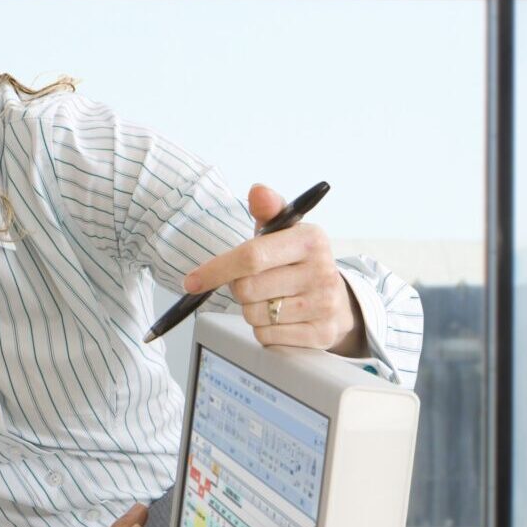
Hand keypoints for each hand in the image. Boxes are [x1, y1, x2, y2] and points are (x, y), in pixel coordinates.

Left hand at [182, 184, 364, 354]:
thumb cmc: (297, 261)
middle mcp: (322, 271)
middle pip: (246, 289)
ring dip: (251, 310)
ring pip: (253, 315)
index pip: (252, 256)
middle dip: (239, 288)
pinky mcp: (320, 334)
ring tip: (271, 298)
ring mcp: (323, 305)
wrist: (335, 297)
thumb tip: (258, 190)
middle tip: (254, 282)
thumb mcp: (284, 232)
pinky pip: (267, 336)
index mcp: (311, 240)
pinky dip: (264, 329)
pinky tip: (280, 318)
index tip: (191, 281)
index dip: (216, 269)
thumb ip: (267, 211)